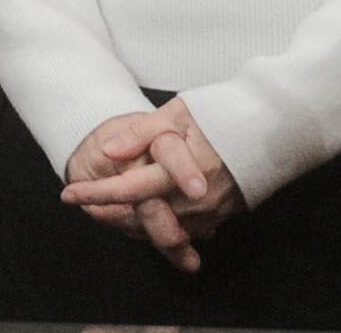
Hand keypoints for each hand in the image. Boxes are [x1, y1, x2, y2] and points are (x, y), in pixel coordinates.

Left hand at [63, 99, 243, 271]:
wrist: (273, 127)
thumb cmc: (221, 113)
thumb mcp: (177, 113)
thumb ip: (141, 133)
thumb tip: (110, 152)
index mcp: (182, 173)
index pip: (129, 190)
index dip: (97, 194)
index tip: (68, 195)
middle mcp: (196, 201)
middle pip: (143, 216)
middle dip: (111, 212)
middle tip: (83, 202)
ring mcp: (211, 214)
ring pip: (162, 227)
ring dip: (134, 219)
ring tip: (108, 207)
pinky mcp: (222, 218)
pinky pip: (183, 228)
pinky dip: (160, 221)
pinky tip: (147, 209)